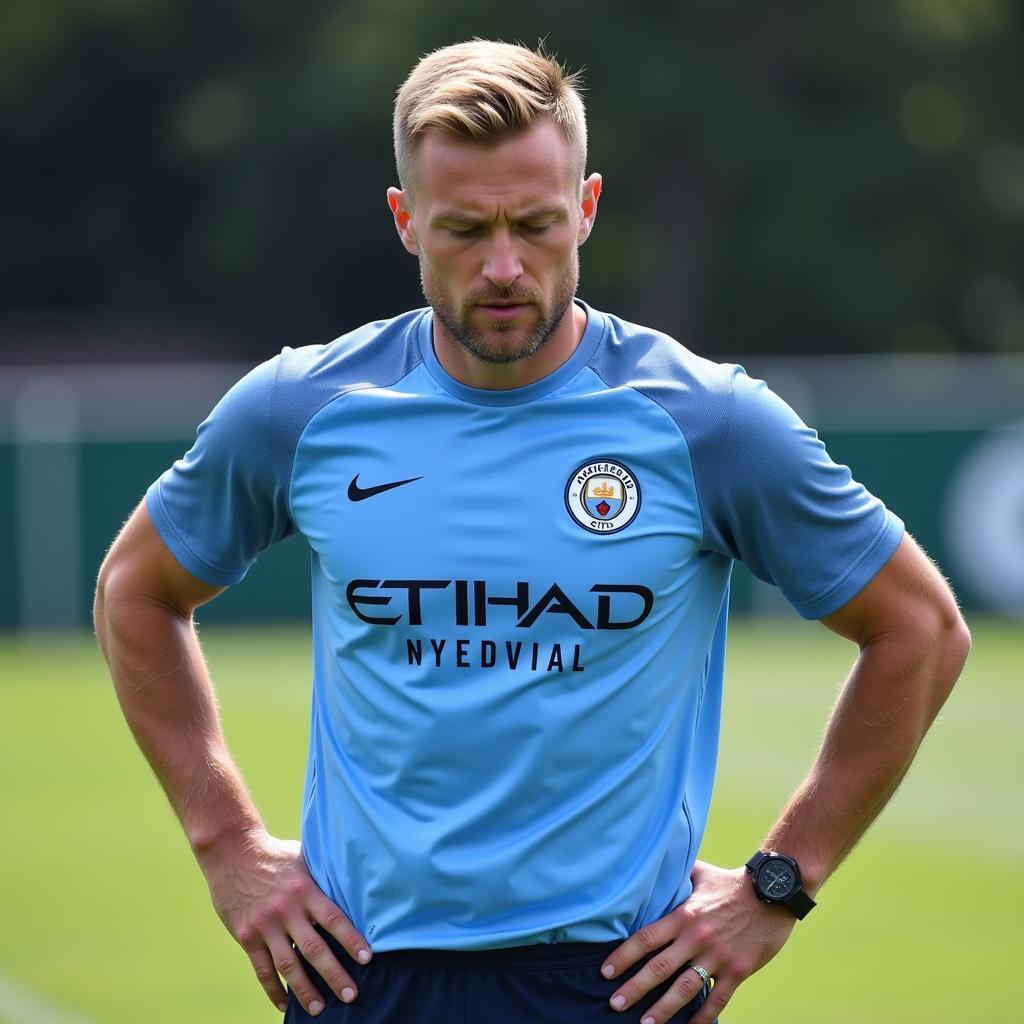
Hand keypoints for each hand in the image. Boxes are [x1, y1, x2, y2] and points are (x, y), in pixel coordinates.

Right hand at [199, 829, 371, 1015]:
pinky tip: (284, 1005)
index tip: (367, 958)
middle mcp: (286, 910)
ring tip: (320, 1009)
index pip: (334, 919)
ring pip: (288, 965)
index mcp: (305, 890)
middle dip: (334, 974)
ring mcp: (265, 925)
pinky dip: (273, 990)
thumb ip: (324, 876)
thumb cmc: (276, 855)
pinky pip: (261, 969)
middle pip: (314, 948)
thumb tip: (355, 882)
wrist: (233, 852)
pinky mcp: (247, 936)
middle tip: (351, 995)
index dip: (351, 939)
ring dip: (305, 990)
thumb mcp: (304, 858)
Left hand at [600, 860, 796, 1023]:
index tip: (606, 971)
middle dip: (634, 988)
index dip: (624, 956)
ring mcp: (718, 956)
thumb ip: (676, 876)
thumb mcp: (700, 873)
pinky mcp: (739, 970)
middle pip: (659, 968)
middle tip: (614, 1004)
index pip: (646, 938)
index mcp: (684, 915)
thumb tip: (654, 867)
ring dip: (663, 1009)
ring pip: (685, 988)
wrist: (773, 893)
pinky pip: (718, 999)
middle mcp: (697, 938)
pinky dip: (703, 1017)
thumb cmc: (732, 882)